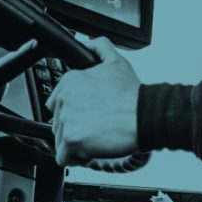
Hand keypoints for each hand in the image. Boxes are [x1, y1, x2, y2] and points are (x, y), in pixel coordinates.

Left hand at [46, 36, 140, 164]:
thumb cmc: (133, 95)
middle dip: (76, 130)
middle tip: (98, 130)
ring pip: (61, 141)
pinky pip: (63, 157)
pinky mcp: (71, 139)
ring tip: (98, 140)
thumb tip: (88, 43)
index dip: (74, 115)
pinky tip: (92, 151)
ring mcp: (66, 120)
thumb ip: (99, 48)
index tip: (90, 118)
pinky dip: (76, 159)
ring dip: (77, 145)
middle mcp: (64, 98)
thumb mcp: (116, 62)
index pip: (57, 105)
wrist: (145, 115)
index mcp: (70, 81)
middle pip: (59, 125)